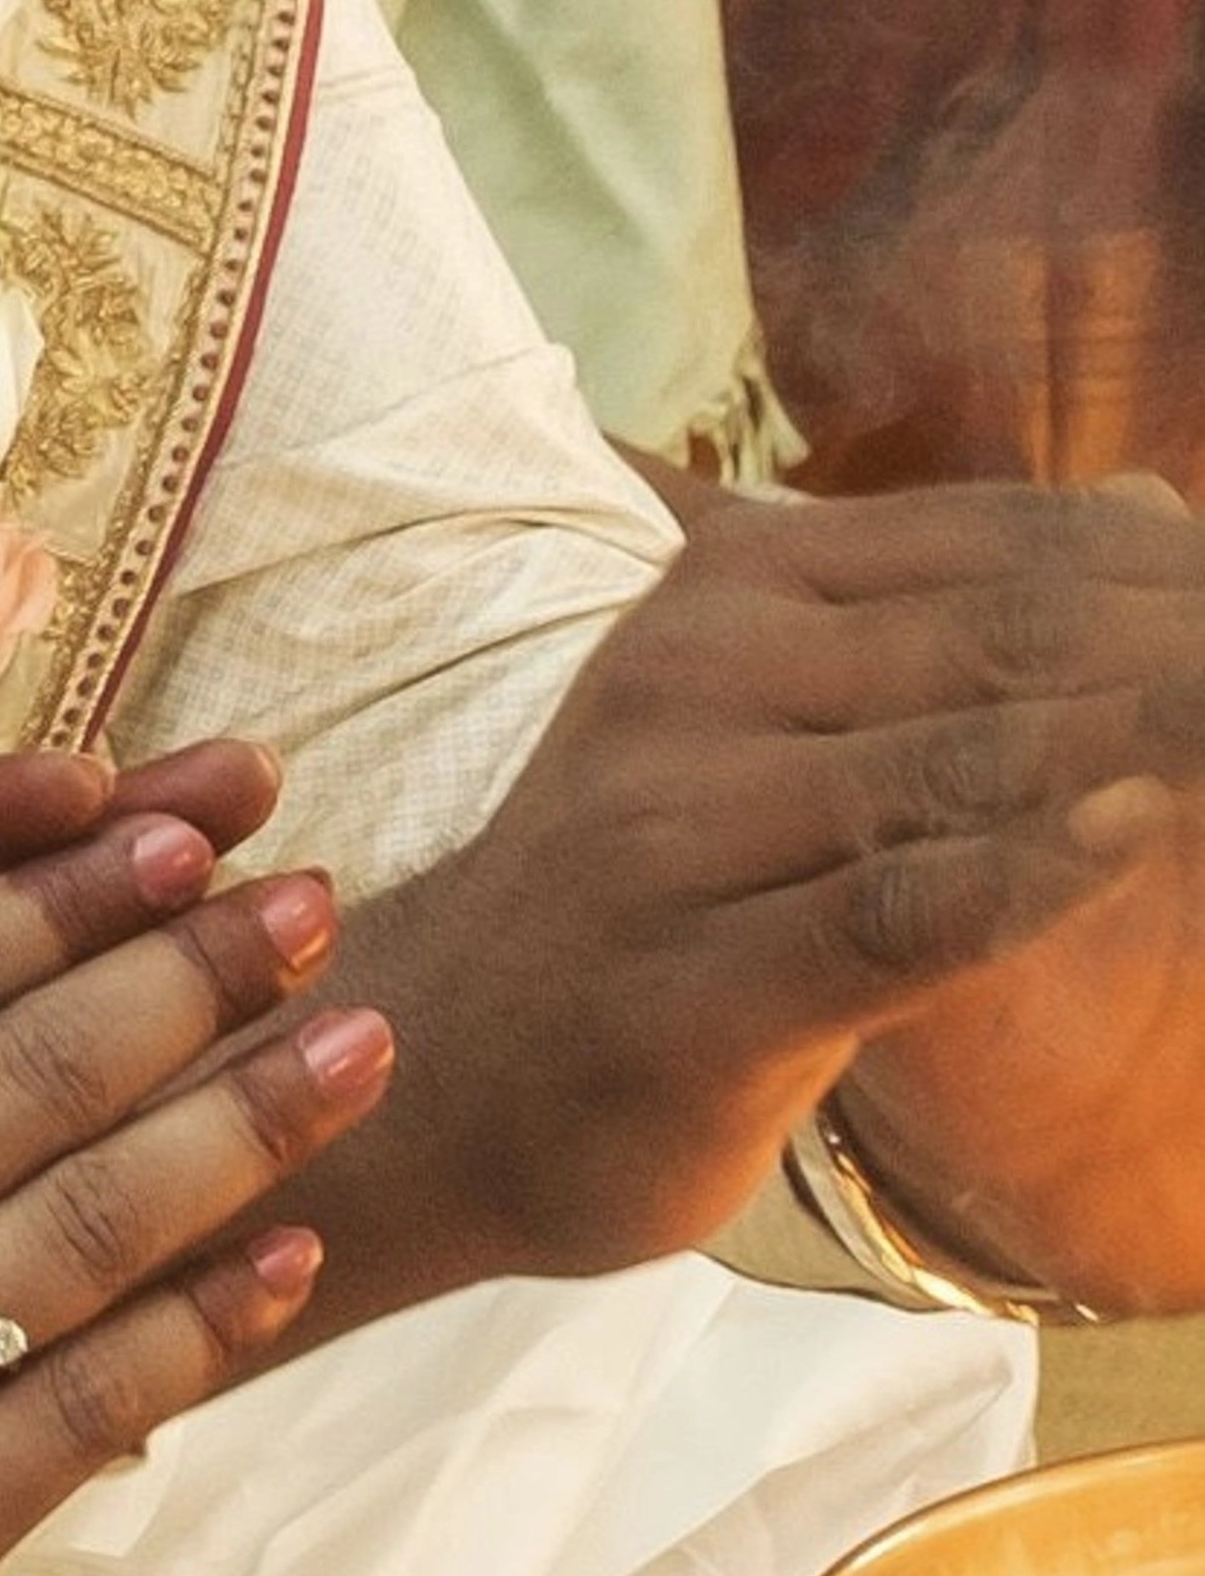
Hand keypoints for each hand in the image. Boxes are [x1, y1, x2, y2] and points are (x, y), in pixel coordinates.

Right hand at [0, 739, 282, 1511]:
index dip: (55, 898)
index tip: (172, 838)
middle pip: (21, 1078)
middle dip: (186, 974)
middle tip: (308, 899)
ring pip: (85, 1231)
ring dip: (241, 1125)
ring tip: (358, 1044)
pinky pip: (82, 1415)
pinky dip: (200, 1334)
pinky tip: (287, 1260)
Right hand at [326, 480, 1204, 1315]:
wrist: (444, 1072)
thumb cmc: (650, 891)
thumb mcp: (774, 715)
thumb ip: (946, 614)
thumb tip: (1151, 503)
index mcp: (720, 592)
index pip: (998, 542)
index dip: (1172, 566)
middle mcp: (690, 681)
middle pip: (1007, 640)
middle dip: (1186, 652)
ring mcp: (679, 831)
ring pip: (968, 763)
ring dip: (1158, 745)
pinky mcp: (696, 986)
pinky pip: (898, 913)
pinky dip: (1033, 870)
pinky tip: (1141, 829)